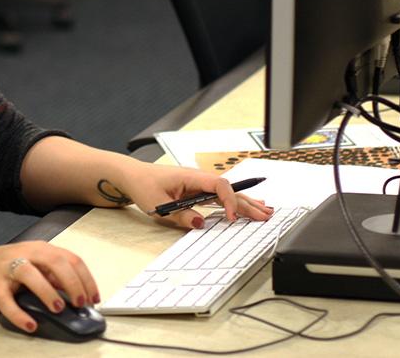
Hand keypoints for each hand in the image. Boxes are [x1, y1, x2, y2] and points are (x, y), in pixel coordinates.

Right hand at [0, 241, 97, 333]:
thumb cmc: (6, 268)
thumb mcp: (34, 266)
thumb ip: (54, 276)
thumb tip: (78, 295)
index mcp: (40, 249)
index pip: (70, 259)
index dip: (85, 279)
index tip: (93, 298)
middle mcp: (25, 253)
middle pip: (54, 261)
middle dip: (72, 282)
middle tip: (80, 302)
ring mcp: (7, 267)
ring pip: (29, 273)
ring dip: (47, 291)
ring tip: (58, 308)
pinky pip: (6, 300)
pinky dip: (19, 314)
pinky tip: (30, 324)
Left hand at [120, 161, 272, 229]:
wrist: (133, 176)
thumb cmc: (143, 185)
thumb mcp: (158, 205)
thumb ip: (180, 215)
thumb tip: (200, 223)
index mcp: (191, 177)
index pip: (218, 185)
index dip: (228, 201)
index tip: (230, 218)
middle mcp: (199, 179)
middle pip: (229, 190)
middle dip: (247, 204)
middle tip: (265, 216)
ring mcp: (199, 185)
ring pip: (228, 194)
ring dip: (246, 203)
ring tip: (266, 212)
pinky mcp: (198, 191)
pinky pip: (220, 197)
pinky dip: (235, 202)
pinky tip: (250, 206)